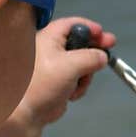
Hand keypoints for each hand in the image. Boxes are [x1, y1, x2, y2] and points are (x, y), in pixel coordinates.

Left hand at [18, 16, 115, 130]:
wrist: (29, 112)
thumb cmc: (43, 84)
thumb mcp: (72, 65)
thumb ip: (92, 57)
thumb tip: (103, 56)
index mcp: (50, 37)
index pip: (73, 24)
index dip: (90, 28)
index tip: (104, 35)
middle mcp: (51, 49)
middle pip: (80, 44)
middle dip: (92, 53)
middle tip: (107, 54)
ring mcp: (55, 67)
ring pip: (81, 64)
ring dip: (85, 75)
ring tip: (78, 85)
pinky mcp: (58, 82)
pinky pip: (76, 79)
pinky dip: (78, 86)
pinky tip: (72, 94)